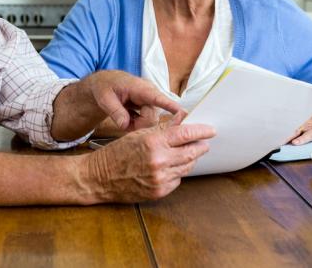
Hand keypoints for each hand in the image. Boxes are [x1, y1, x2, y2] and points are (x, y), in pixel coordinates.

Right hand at [83, 113, 214, 201]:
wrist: (100, 177)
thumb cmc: (117, 153)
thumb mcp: (139, 134)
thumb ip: (163, 128)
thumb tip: (181, 119)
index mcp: (152, 142)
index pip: (185, 134)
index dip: (201, 131)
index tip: (211, 130)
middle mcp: (158, 161)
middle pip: (191, 152)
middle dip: (200, 146)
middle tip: (204, 142)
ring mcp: (159, 178)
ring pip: (186, 167)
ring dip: (190, 159)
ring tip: (189, 153)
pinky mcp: (159, 191)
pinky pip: (177, 179)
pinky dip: (178, 172)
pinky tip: (172, 166)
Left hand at [87, 71, 181, 131]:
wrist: (105, 83)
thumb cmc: (105, 86)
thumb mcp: (105, 98)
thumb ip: (115, 111)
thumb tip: (124, 124)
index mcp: (140, 88)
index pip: (158, 98)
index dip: (170, 106)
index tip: (184, 113)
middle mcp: (150, 95)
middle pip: (152, 118)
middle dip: (137, 124)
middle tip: (122, 121)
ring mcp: (150, 102)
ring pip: (150, 122)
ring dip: (136, 125)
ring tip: (123, 117)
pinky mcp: (149, 108)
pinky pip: (147, 123)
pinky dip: (136, 124)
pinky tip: (128, 117)